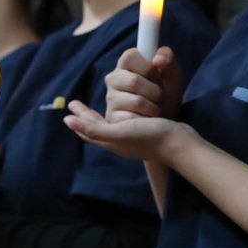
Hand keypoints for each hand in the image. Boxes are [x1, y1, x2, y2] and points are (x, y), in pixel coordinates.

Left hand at [64, 102, 184, 162]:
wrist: (178, 143)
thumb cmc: (149, 137)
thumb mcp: (119, 133)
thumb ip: (94, 129)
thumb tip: (69, 121)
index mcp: (111, 141)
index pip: (88, 130)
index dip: (79, 119)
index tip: (69, 107)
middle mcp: (120, 141)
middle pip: (97, 127)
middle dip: (87, 116)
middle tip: (76, 104)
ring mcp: (133, 138)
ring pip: (112, 124)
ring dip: (102, 115)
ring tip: (97, 108)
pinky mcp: (146, 132)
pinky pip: (127, 120)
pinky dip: (121, 113)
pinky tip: (126, 110)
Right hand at [104, 47, 183, 121]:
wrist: (164, 119)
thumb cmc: (165, 91)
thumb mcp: (172, 72)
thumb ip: (168, 58)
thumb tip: (158, 60)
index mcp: (125, 63)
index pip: (130, 56)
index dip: (148, 68)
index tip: (157, 75)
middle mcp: (113, 79)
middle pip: (134, 81)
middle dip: (155, 91)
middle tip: (158, 95)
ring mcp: (110, 99)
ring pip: (137, 102)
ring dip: (153, 107)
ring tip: (153, 107)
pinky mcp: (112, 119)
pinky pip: (133, 119)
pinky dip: (146, 120)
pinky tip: (146, 118)